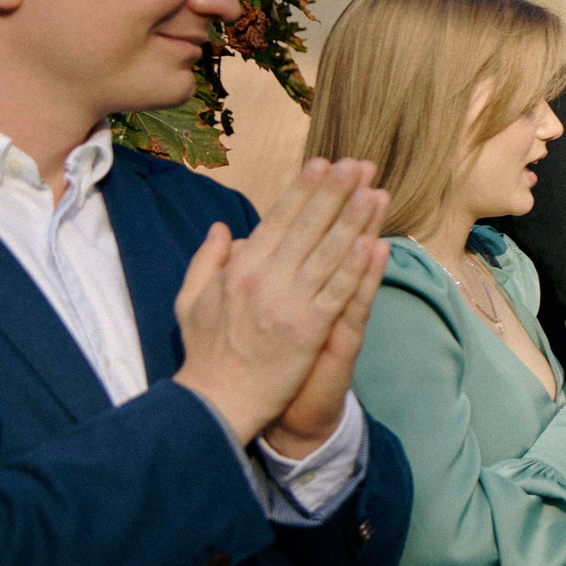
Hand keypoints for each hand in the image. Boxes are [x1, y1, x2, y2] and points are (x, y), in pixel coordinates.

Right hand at [175, 158, 390, 449]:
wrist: (217, 402)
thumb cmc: (205, 352)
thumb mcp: (190, 300)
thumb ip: (207, 260)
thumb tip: (224, 228)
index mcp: (239, 270)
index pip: (277, 219)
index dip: (303, 190)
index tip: (323, 164)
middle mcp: (265, 280)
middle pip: (308, 226)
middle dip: (336, 192)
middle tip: (359, 164)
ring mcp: (290, 304)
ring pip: (329, 253)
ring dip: (355, 220)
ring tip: (376, 191)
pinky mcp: (311, 329)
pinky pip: (339, 291)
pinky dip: (357, 266)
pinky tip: (374, 242)